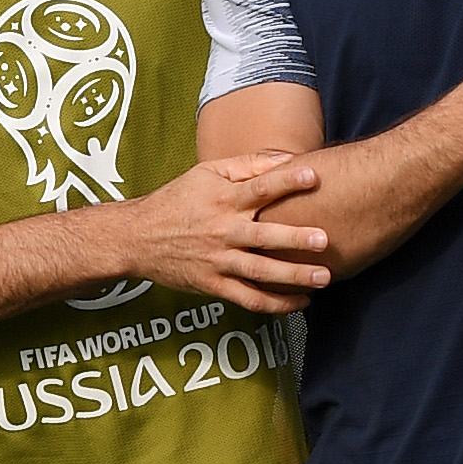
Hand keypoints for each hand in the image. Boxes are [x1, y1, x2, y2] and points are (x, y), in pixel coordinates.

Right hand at [117, 152, 333, 313]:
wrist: (138, 237)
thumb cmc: (177, 200)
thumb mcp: (206, 173)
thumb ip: (247, 165)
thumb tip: (286, 159)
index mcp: (223, 200)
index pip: (259, 188)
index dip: (286, 180)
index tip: (314, 175)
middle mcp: (222, 231)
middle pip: (263, 236)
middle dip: (295, 239)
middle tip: (324, 240)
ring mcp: (218, 261)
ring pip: (260, 272)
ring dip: (293, 276)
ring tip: (324, 278)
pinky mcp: (214, 285)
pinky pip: (249, 299)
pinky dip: (276, 304)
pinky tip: (301, 302)